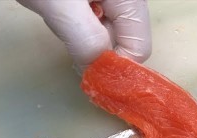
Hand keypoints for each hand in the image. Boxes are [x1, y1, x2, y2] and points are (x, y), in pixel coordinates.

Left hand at [17, 0, 151, 71]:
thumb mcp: (62, 7)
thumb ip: (86, 41)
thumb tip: (100, 72)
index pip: (139, 48)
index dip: (116, 65)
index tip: (87, 72)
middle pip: (124, 38)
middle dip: (96, 44)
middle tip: (65, 27)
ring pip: (107, 27)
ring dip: (82, 31)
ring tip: (57, 9)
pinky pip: (94, 13)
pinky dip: (75, 18)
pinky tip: (57, 4)